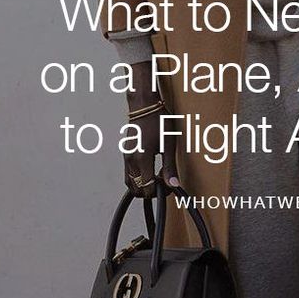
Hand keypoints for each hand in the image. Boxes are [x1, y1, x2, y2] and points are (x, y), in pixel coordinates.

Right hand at [123, 61, 179, 197]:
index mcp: (142, 158)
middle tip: (164, 184)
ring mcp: (126, 157)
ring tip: (157, 178)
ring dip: (143, 186)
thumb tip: (173, 185)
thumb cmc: (158, 121)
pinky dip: (138, 179)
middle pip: (136, 189)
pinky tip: (150, 171)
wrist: (144, 106)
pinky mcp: (125, 154)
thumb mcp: (169, 145)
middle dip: (150, 191)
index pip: (147, 187)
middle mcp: (130, 160)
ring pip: (130, 183)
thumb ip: (169, 167)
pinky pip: (128, 174)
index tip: (169, 187)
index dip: (159, 191)